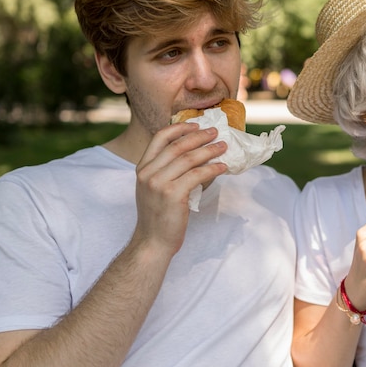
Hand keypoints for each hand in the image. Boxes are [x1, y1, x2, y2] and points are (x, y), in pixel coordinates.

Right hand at [132, 122, 227, 258]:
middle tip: (216, 133)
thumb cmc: (158, 216)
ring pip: (189, 158)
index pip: (160, 137)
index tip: (196, 124)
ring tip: (223, 147)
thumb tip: (196, 154)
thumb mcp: (154, 188)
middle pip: (178, 145)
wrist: (152, 242)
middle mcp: (148, 173)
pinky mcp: (173, 194)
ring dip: (210, 150)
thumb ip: (166, 170)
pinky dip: (212, 168)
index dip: (180, 128)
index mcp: (142, 168)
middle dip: (200, 136)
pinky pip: (197, 175)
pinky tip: (222, 167)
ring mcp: (158, 183)